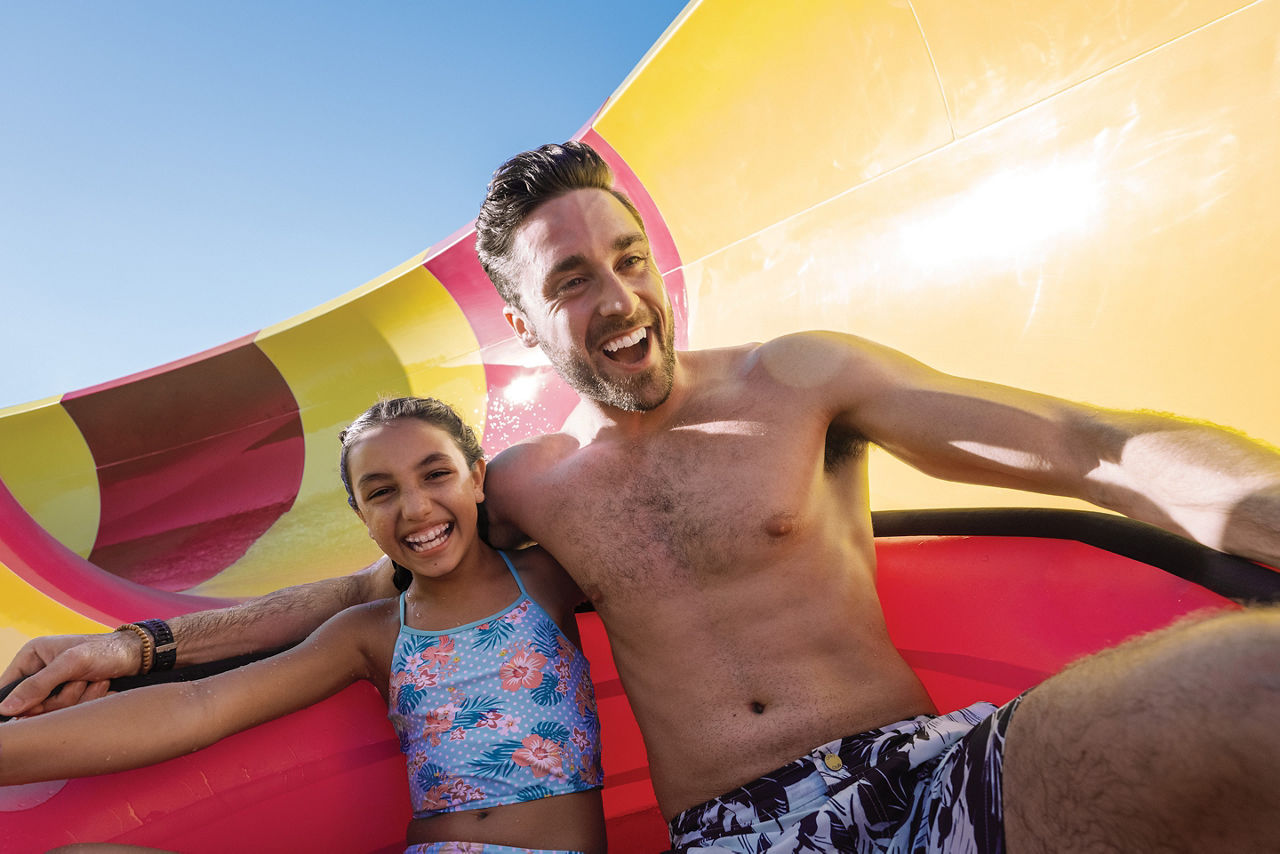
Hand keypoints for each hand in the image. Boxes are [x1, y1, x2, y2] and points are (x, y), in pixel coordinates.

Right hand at [0, 632, 140, 716]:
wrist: (138, 656)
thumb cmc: (106, 650)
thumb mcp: (70, 664)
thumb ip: (38, 685)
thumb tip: (6, 708)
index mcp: (32, 656)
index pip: (7, 687)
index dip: (18, 702)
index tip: (37, 707)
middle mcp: (41, 671)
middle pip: (31, 705)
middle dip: (60, 699)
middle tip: (80, 682)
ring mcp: (57, 685)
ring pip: (53, 711)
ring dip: (78, 698)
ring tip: (93, 680)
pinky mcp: (72, 695)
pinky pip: (70, 711)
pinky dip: (88, 701)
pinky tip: (101, 685)